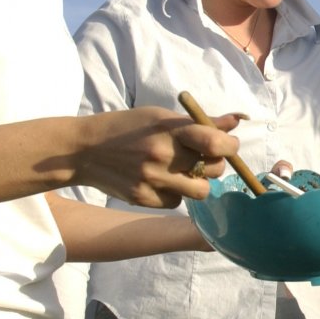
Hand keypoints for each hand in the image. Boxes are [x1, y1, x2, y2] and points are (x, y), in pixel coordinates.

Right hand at [75, 106, 243, 207]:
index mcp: (168, 129)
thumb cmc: (127, 128)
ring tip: (182, 172)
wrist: (83, 150)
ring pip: (200, 191)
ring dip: (198, 182)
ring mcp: (152, 179)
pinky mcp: (143, 198)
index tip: (228, 145)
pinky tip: (160, 181)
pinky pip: (177, 201)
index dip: (229, 146)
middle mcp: (162, 155)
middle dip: (214, 164)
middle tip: (201, 158)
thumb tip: (235, 122)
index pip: (214, 142)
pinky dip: (175, 192)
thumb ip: (199, 122)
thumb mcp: (160, 117)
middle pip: (213, 169)